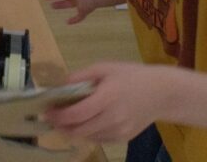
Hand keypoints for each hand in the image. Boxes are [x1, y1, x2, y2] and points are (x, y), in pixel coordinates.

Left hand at [47, 63, 171, 143]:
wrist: (160, 93)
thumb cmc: (131, 75)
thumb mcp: (105, 68)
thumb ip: (82, 76)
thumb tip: (61, 85)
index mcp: (107, 98)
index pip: (77, 114)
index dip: (59, 115)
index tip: (46, 111)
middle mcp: (112, 118)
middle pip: (79, 129)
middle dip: (61, 125)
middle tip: (50, 117)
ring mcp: (118, 131)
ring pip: (87, 137)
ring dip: (72, 131)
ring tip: (63, 120)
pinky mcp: (122, 138)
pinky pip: (98, 139)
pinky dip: (86, 133)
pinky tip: (82, 123)